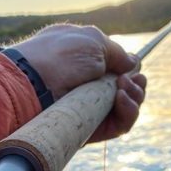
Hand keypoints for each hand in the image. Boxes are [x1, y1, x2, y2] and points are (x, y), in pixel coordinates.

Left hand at [11, 24, 146, 142]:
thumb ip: (117, 52)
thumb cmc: (60, 56)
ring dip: (134, 96)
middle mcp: (87, 85)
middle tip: (128, 80)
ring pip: (126, 108)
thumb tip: (134, 62)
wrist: (35, 83)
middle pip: (125, 90)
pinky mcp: (92, 129)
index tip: (133, 67)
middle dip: (136, 84)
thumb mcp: (93, 41)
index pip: (115, 69)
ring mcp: (89, 109)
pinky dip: (129, 112)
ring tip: (123, 89)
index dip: (128, 70)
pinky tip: (122, 99)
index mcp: (84, 61)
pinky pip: (121, 124)